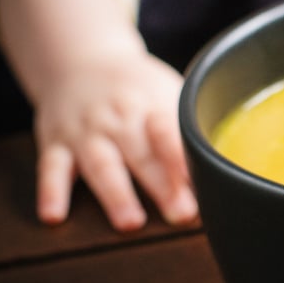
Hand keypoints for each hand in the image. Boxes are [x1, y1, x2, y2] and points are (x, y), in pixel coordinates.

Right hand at [0, 0, 197, 231]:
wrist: (81, 58)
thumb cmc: (139, 89)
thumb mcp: (169, 93)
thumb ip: (193, 127)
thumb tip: (233, 169)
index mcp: (153, 105)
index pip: (172, 132)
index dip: (187, 160)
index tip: (208, 186)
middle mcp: (120, 118)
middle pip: (143, 155)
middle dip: (164, 186)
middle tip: (183, 215)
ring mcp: (86, 131)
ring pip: (100, 164)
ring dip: (115, 194)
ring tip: (130, 224)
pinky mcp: (55, 143)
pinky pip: (50, 168)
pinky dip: (50, 192)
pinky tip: (53, 216)